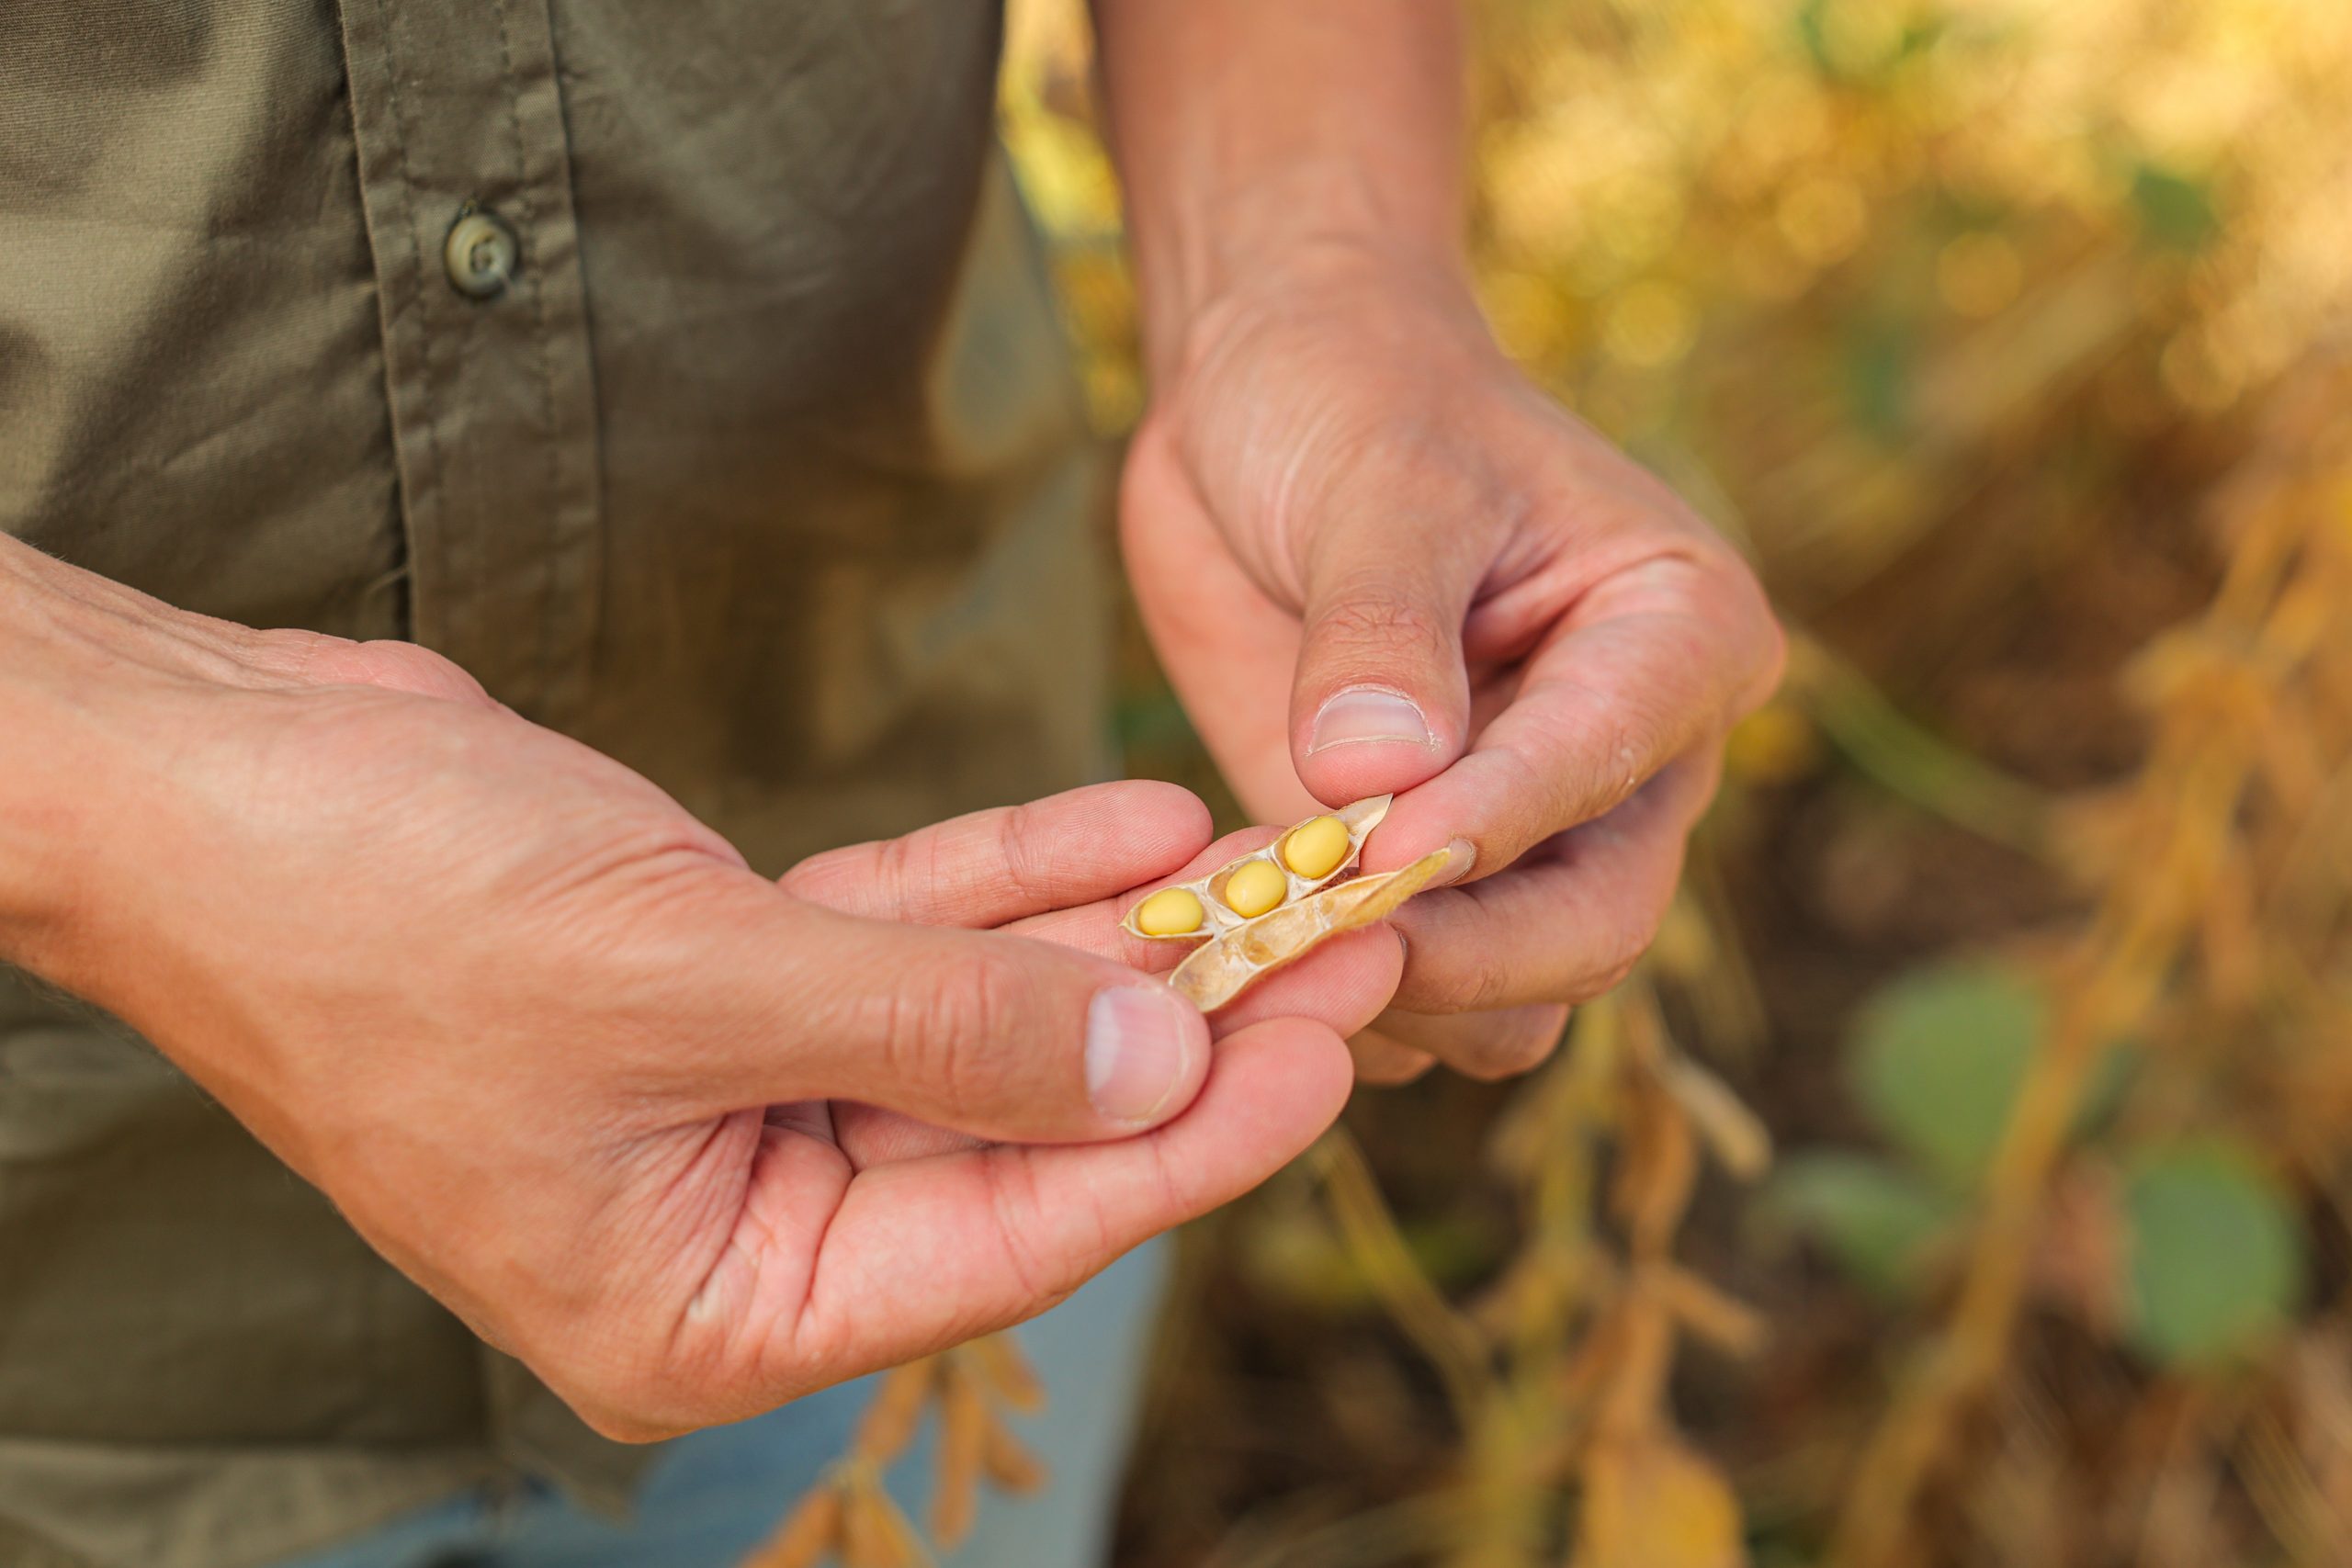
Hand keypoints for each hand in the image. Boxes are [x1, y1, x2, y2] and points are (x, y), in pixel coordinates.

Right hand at [0, 542, 1387, 1437]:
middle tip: (1349, 932)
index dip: (1192, 1136)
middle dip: (1180, 1022)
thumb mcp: (690, 981)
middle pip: (1014, 1126)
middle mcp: (734, 1222)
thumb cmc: (386, 911)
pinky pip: (903, 938)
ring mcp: (730, 1100)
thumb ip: (940, 1026)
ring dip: (1114, 937)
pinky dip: (1009, 882)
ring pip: (973, 1022)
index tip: (1336, 1039)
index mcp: (709, 1305)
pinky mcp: (721, 980)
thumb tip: (1158, 1059)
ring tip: (1274, 861)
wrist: (208, 780)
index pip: (1012, 1235)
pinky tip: (1137, 821)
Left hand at [1122, 245, 1783, 1082]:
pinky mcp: (1419, 882)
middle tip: (1298, 933)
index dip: (1491, 825)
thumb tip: (1374, 780)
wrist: (1271, 399)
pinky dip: (1310, 991)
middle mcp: (1631, 762)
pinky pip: (1394, 996)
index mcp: (1677, 637)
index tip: (1367, 850)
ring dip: (1377, 995)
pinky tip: (1212, 929)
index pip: (1606, 770)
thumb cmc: (1355, 397)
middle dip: (1452, 954)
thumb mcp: (1375, 479)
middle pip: (1587, 933)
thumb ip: (1379, 629)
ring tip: (1240, 930)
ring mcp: (1526, 838)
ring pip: (1504, 1003)